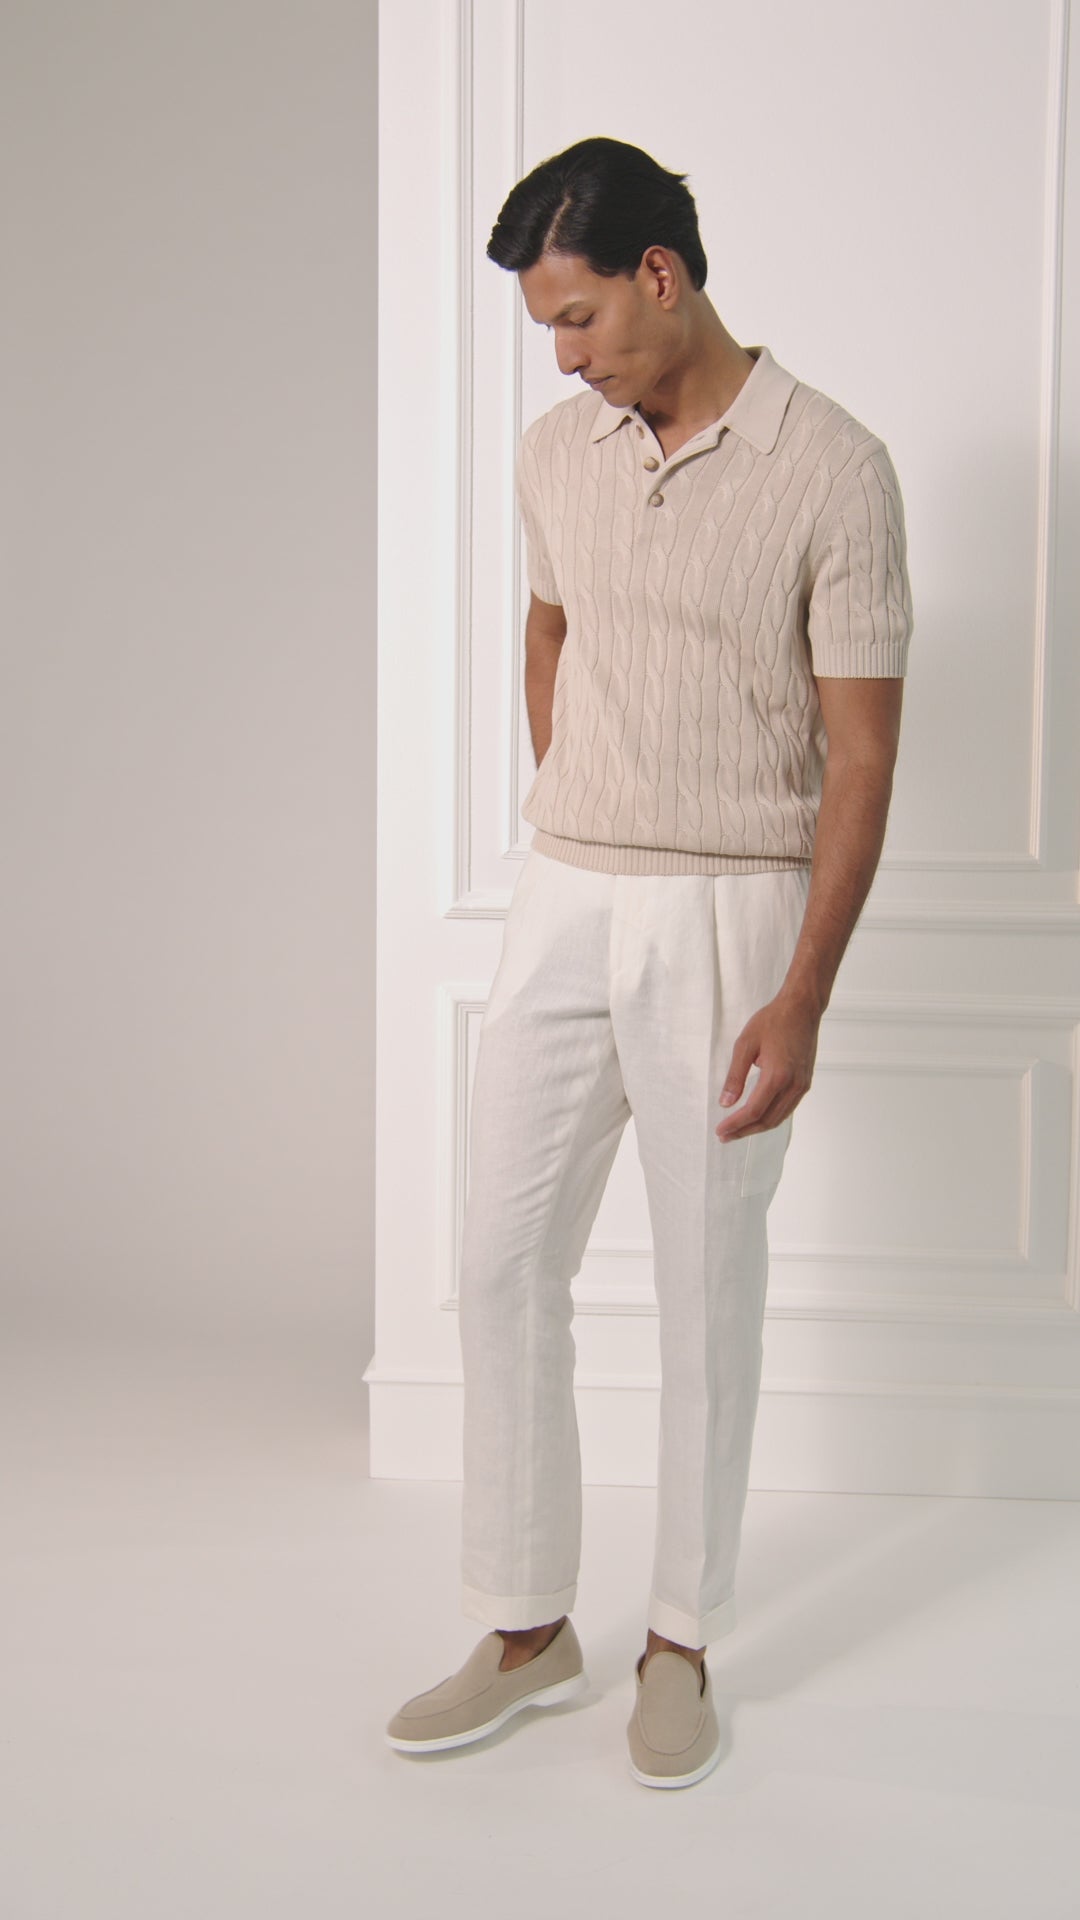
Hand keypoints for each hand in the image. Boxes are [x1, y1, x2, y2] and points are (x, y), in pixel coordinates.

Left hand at [715, 991, 820, 1141]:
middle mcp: (793, 1085)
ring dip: (758, 1127)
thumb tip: (726, 1102)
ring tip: (738, 1130)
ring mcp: (802, 1085)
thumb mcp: (745, 1044)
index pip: (754, 1111)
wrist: (802, 1008)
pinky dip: (771, 1117)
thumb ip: (735, 1076)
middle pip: (767, 1120)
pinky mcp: (805, 1082)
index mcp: (777, 1076)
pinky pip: (787, 1108)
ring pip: (779, 1117)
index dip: (736, 1124)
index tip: (720, 1131)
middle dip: (745, 1131)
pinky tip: (758, 1117)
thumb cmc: (774, 1021)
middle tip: (725, 1136)